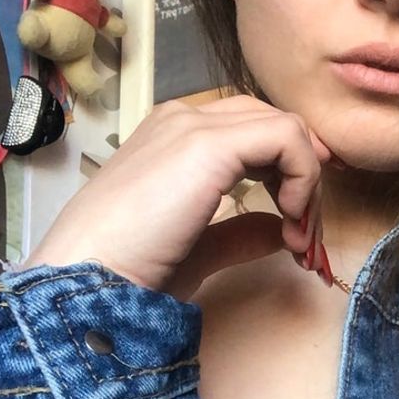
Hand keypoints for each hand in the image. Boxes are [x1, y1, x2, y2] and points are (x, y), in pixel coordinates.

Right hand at [22, 94, 332, 299]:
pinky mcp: (208, 144)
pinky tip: (291, 220)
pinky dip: (304, 178)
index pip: (253, 132)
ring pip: (287, 129)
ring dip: (308, 184)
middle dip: (305, 178)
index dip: (290, 171)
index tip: (301, 221)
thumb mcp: (198, 246)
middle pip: (274, 125)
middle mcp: (184, 120)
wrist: (90, 278)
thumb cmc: (129, 270)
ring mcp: (194, 126)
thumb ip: (241, 231)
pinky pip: (287, 138)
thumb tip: (281, 229)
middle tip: (305, 234)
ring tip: (298, 237)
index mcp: (174, 137)